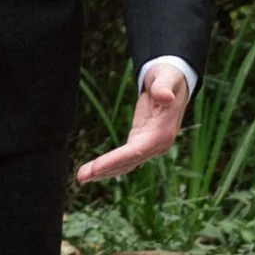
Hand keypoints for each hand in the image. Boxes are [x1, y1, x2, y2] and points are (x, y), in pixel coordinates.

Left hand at [76, 63, 191, 185]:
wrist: (174, 82)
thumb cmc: (167, 77)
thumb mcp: (165, 77)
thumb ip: (163, 86)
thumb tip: (166, 96)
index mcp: (163, 132)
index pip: (136, 151)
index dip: (116, 160)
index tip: (96, 167)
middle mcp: (158, 144)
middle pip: (129, 162)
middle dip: (105, 170)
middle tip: (81, 177)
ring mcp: (151, 146)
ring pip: (126, 164)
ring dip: (104, 172)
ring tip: (82, 177)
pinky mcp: (142, 143)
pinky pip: (125, 158)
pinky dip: (110, 165)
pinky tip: (94, 171)